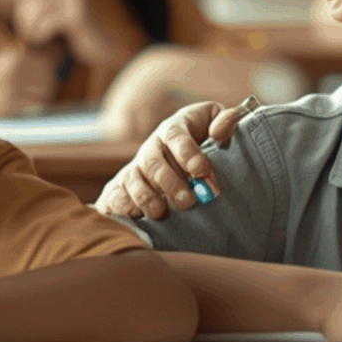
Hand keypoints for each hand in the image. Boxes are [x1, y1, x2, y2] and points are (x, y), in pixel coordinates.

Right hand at [0, 45, 70, 116]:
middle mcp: (16, 72)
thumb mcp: (2, 61)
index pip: (47, 64)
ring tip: (34, 100)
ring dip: (43, 99)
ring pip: (45, 95)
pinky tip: (27, 108)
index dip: (49, 73)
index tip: (46, 78)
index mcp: (15, 58)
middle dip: (49, 87)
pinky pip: (34, 108)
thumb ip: (23, 62)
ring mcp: (13, 90)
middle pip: (49, 80)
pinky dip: (35, 109)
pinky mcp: (9, 107)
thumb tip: (50, 64)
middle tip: (42, 92)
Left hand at [8, 0, 128, 67]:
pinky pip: (45, 21)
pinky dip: (42, 34)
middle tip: (35, 38)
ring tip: (41, 39)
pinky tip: (52, 40)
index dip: (23, 15)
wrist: (107, 55)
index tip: (32, 29)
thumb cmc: (76, 40)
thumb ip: (35, 3)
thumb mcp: (51, 18)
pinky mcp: (78, 12)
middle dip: (25, 22)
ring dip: (31, 29)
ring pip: (33, 7)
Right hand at [96, 96, 253, 219]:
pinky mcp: (121, 188)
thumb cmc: (203, 142)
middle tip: (189, 201)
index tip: (203, 171)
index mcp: (173, 129)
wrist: (177, 158)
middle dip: (170, 183)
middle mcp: (151, 147)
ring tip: (163, 213)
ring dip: (147, 198)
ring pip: (133, 180)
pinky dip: (123, 207)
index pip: (175, 136)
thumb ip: (225, 122)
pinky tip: (138, 218)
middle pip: (153, 162)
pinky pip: (115, 197)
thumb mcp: (215, 126)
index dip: (188, 153)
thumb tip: (226, 126)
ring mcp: (134, 168)